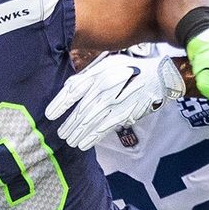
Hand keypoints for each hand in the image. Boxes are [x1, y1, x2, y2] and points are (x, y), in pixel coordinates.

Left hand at [45, 54, 183, 149]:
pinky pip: (104, 128)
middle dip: (69, 124)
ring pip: (91, 122)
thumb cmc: (130, 69)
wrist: (159, 76)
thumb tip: (70, 88)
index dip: (60, 104)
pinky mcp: (124, 114)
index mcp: (98, 74)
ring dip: (78, 133)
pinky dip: (92, 137)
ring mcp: (114, 102)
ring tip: (69, 141)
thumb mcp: (107, 65)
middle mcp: (104, 88)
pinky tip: (83, 144)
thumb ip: (89, 75)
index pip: (73, 90)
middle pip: (80, 110)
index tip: (49, 115)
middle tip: (61, 134)